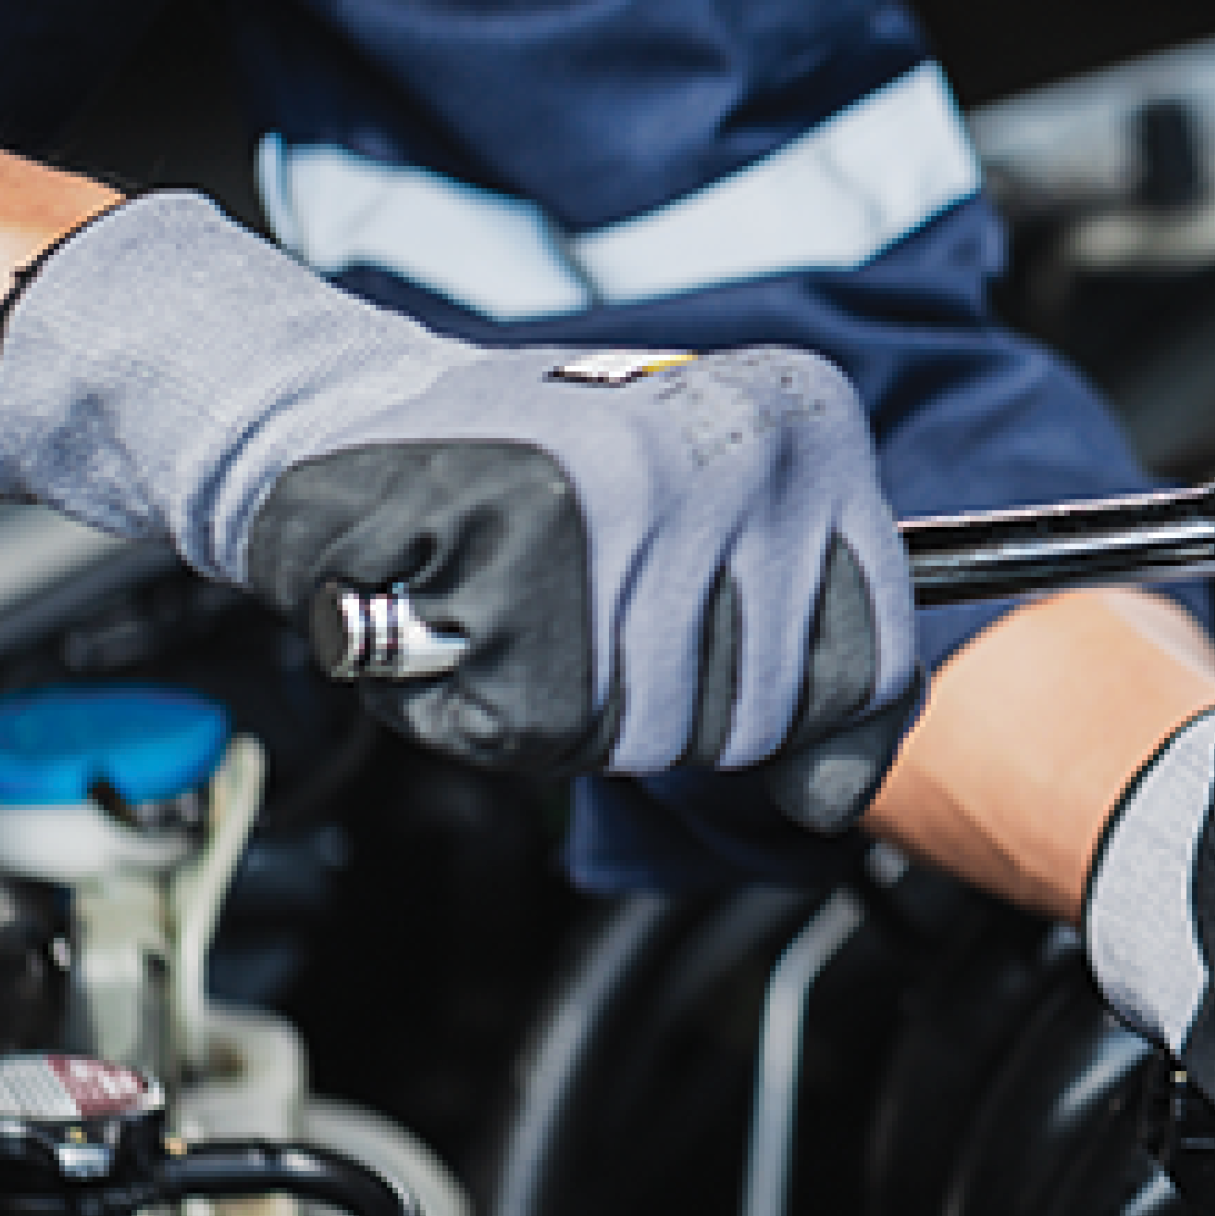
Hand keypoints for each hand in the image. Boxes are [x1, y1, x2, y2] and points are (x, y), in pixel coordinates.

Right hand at [0, 194, 917, 822]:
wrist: (340, 422)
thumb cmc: (532, 499)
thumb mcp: (705, 550)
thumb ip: (801, 658)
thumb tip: (835, 793)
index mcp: (809, 424)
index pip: (875, 660)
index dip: (792, 717)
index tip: (709, 662)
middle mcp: (742, 439)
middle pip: (759, 716)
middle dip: (664, 713)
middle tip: (585, 619)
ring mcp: (643, 482)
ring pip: (658, 730)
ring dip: (573, 710)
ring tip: (527, 609)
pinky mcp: (537, 533)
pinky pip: (551, 723)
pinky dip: (487, 705)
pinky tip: (467, 615)